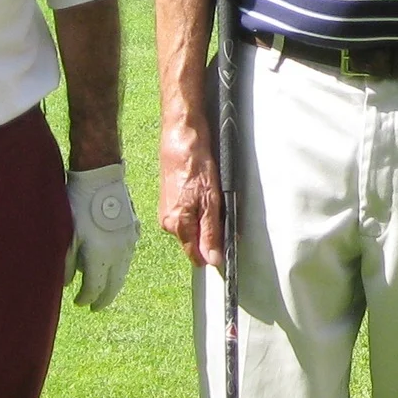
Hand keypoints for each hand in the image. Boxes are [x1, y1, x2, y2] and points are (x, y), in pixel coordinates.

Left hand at [64, 162, 141, 308]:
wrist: (101, 176)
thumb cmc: (78, 204)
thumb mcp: (66, 235)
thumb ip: (65, 263)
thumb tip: (66, 283)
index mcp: (101, 256)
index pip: (95, 288)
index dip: (86, 299)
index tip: (78, 303)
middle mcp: (119, 252)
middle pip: (114, 285)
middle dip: (104, 299)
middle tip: (95, 307)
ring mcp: (129, 240)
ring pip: (124, 270)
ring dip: (114, 282)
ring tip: (105, 288)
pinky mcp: (134, 228)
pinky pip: (129, 253)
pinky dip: (121, 263)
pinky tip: (116, 262)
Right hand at [157, 121, 224, 267]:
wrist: (182, 136)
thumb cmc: (195, 165)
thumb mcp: (210, 201)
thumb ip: (210, 232)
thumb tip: (214, 260)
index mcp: (176, 226)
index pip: (197, 255)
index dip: (214, 253)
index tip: (230, 244)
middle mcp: (168, 222)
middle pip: (196, 241)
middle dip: (213, 233)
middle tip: (226, 213)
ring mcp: (168, 210)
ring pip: (194, 226)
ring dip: (208, 219)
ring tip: (216, 198)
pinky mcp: (171, 199)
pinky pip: (190, 213)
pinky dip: (202, 207)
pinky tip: (208, 193)